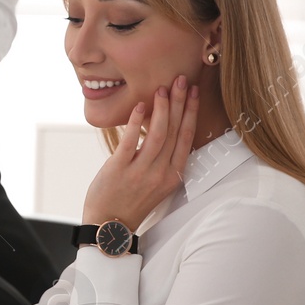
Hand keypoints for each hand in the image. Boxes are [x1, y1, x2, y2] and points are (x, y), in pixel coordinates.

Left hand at [81, 75, 199, 231]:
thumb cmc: (131, 201)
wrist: (109, 224)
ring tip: (163, 88)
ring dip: (162, 109)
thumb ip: (164, 159)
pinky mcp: (119, 169)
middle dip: (180, 103)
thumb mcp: (156, 183)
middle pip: (175, 131)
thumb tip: (167, 128)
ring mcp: (141, 172)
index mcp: (173, 175)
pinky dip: (136, 121)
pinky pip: (131, 141)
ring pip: (158, 134)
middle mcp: (161, 173)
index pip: (187, 138)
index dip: (192, 113)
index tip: (195, 92)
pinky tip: (140, 105)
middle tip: (182, 80)